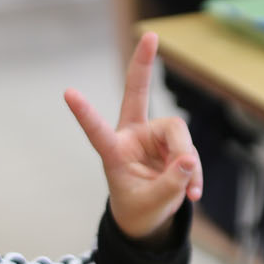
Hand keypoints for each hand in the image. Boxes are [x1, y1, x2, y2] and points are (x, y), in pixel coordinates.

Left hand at [64, 32, 201, 244]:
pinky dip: (195, 172)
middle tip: (154, 48)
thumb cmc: (139, 208)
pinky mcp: (173, 143)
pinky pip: (191, 152)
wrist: (149, 215)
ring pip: (180, 134)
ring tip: (189, 193)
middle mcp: (133, 136)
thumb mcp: (151, 203)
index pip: (97, 130)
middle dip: (152, 79)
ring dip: (190, 164)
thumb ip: (169, 184)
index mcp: (113, 151)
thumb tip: (188, 160)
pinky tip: (194, 193)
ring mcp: (155, 137)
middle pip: (153, 110)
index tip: (68, 93)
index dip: (85, 113)